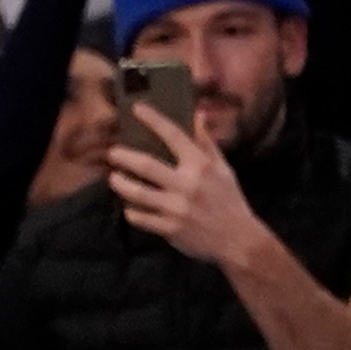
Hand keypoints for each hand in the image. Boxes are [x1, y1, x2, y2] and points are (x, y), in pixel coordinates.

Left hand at [106, 106, 268, 265]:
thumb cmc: (229, 200)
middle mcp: (187, 185)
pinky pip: (140, 218)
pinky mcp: (169, 229)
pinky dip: (131, 212)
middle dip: (124, 157)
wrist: (238, 240)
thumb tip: (198, 115)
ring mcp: (176, 208)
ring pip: (137, 193)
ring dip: (120, 184)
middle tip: (112, 152)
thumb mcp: (224, 170)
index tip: (136, 108)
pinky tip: (129, 207)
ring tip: (113, 178)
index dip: (154, 120)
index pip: (174, 136)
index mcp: (202, 167)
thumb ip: (206, 143)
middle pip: (146, 165)